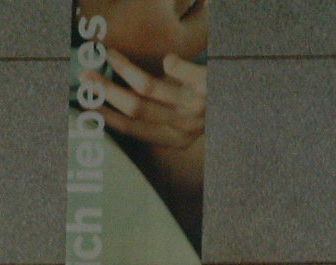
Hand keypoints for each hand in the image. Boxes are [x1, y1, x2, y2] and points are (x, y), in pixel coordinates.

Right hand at [83, 49, 204, 151]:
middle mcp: (184, 125)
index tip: (86, 105)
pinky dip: (169, 63)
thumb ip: (159, 115)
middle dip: (106, 91)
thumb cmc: (212, 108)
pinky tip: (166, 59)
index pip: (133, 130)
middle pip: (134, 108)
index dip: (106, 118)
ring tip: (108, 54)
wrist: (250, 101)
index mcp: (175, 139)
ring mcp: (196, 105)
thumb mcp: (187, 120)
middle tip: (86, 77)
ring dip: (124, 68)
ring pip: (148, 87)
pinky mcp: (207, 83)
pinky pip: (177, 69)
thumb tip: (118, 102)